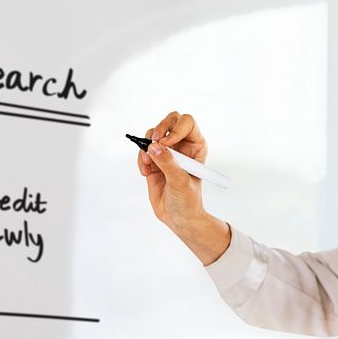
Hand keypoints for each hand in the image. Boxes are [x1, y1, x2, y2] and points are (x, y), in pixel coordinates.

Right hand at [137, 111, 208, 231]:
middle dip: (158, 130)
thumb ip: (168, 163)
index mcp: (196, 146)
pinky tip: (146, 173)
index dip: (176, 129)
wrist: (178, 217)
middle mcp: (182, 145)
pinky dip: (141, 160)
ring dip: (147, 148)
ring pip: (152, 135)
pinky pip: (142, 150)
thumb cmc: (187, 200)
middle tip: (152, 143)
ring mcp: (166, 152)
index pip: (187, 123)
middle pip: (169, 121)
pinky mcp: (153, 161)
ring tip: (149, 165)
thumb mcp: (180, 181)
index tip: (167, 144)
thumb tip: (153, 148)